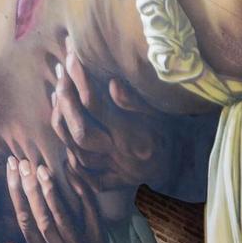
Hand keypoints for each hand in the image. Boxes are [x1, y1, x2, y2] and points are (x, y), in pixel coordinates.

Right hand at [4, 156, 103, 242]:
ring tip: (41, 170)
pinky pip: (90, 216)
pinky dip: (81, 195)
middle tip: (24, 164)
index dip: (17, 199)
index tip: (12, 172)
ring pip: (62, 220)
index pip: (26, 228)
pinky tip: (72, 177)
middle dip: (31, 192)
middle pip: (42, 222)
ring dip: (51, 194)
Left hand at [51, 37, 163, 191]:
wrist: (183, 163)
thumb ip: (135, 101)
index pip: (95, 105)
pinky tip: (66, 143)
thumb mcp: (158, 112)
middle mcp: (121, 153)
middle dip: (65, 106)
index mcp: (133, 133)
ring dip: (64, 130)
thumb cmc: (169, 131)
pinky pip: (89, 179)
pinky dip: (74, 166)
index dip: (78, 81)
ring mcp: (117, 170)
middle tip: (60, 81)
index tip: (70, 60)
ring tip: (58, 103)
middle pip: (81, 133)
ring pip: (79, 156)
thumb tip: (112, 84)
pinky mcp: (116, 182)